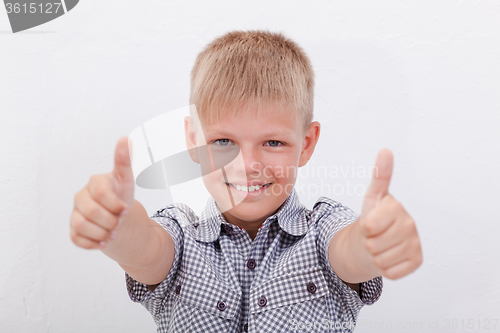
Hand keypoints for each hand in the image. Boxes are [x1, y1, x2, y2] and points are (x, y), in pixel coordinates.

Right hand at [70, 137, 134, 248]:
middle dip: (110, 221)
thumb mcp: (126, 178)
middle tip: (119, 223)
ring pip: (82, 226)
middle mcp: (82, 197)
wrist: (118, 216)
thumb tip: (126, 139)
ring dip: (101, 234)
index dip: (115, 205)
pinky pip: (76, 239)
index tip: (126, 211)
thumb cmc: (121, 194)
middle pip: (91, 212)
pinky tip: (104, 242)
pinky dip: (92, 244)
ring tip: (113, 234)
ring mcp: (75, 213)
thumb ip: (124, 160)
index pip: (101, 193)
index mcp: (95, 183)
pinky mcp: (74, 229)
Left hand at [355, 149, 422, 279]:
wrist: (376, 242)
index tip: (370, 222)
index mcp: (396, 207)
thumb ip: (379, 176)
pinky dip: (385, 268)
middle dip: (368, 242)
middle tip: (374, 236)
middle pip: (374, 244)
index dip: (364, 227)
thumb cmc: (373, 220)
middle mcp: (409, 224)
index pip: (369, 225)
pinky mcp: (417, 261)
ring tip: (380, 245)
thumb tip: (386, 150)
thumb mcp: (371, 198)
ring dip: (375, 256)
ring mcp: (415, 243)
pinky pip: (391, 272)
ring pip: (380, 260)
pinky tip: (389, 256)